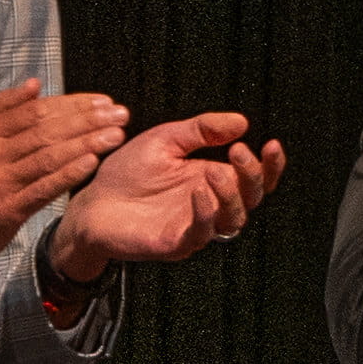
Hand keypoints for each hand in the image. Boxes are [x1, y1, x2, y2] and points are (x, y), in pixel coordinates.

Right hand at [0, 81, 121, 273]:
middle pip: (44, 130)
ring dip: (85, 143)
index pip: (34, 111)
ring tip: (114, 135)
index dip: (71, 104)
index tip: (101, 101)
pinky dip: (68, 174)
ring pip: (47, 156)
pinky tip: (91, 162)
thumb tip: (33, 86)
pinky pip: (42, 188)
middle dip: (86, 120)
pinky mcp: (5, 210)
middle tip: (118, 114)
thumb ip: (2, 112)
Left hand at [41, 110, 280, 275]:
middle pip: (252, 197)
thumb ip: (202, 130)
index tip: (271, 145)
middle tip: (239, 152)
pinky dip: (205, 214)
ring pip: (233, 219)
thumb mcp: (166, 139)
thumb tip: (240, 121)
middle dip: (253, 175)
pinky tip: (198, 194)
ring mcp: (195, 226)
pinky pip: (201, 233)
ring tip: (213, 172)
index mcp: (212, 179)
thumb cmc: (126, 175)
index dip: (270, 165)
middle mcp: (211, 205)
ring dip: (230, 195)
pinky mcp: (176, 242)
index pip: (254, 177)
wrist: (91, 203)